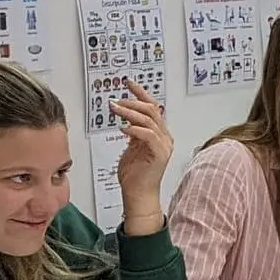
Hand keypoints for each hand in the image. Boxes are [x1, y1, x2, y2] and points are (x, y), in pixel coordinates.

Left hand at [111, 80, 173, 224]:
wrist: (139, 195)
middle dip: (133, 101)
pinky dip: (135, 129)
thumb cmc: (134, 176)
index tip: (128, 83)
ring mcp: (164, 145)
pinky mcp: (160, 154)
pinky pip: (148, 135)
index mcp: (159, 134)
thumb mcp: (132, 149)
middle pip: (152, 110)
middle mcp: (164, 137)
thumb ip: (133, 134)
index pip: (152, 107)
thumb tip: (126, 121)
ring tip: (115, 109)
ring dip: (130, 112)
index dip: (140, 93)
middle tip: (116, 100)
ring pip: (149, 120)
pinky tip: (123, 128)